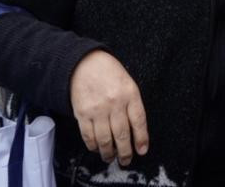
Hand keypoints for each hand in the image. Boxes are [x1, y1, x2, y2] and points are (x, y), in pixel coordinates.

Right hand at [69, 51, 148, 165]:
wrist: (84, 63)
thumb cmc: (109, 73)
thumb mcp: (128, 83)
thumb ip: (132, 104)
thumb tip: (135, 130)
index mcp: (130, 93)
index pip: (139, 121)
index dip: (141, 138)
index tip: (142, 150)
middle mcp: (114, 103)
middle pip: (122, 134)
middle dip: (125, 152)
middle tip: (126, 160)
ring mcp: (97, 109)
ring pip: (105, 139)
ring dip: (109, 153)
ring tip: (111, 157)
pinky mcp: (82, 114)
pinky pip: (88, 136)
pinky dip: (93, 146)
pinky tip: (97, 148)